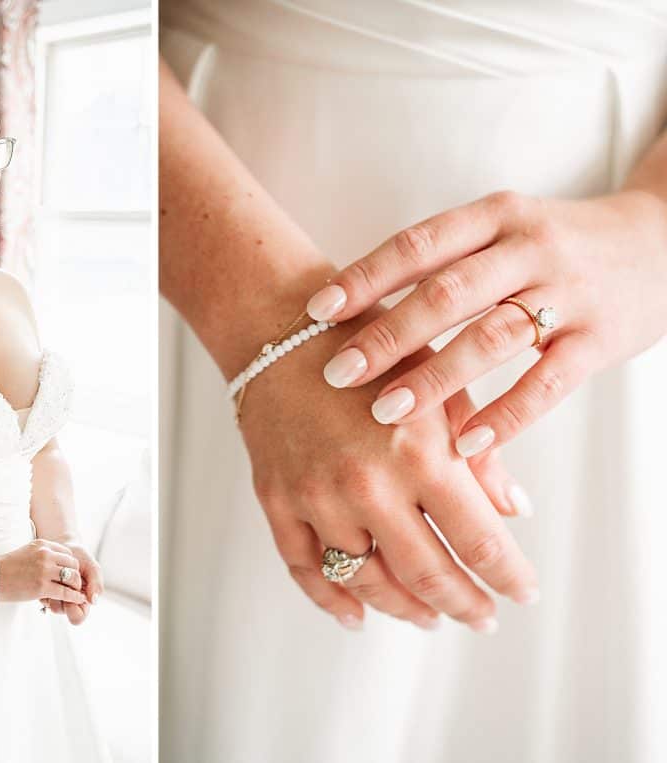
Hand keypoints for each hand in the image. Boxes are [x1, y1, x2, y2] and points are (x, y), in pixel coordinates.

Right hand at [0, 538, 88, 604]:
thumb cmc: (6, 567)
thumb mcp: (27, 552)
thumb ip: (42, 554)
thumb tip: (56, 563)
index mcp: (43, 545)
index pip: (68, 553)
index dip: (71, 565)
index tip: (71, 574)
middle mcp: (46, 555)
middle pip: (73, 564)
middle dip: (76, 575)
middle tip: (75, 585)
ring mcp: (44, 570)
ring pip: (72, 577)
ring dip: (76, 586)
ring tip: (76, 593)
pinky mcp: (42, 586)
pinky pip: (65, 592)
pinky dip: (74, 597)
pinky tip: (77, 600)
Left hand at [40, 537, 103, 624]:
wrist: (62, 544)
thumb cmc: (80, 555)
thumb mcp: (91, 566)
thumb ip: (95, 583)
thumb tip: (93, 601)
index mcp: (82, 599)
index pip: (77, 617)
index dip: (74, 609)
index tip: (74, 595)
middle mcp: (67, 600)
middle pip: (60, 611)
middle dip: (60, 597)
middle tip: (62, 581)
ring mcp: (54, 595)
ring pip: (48, 603)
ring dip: (51, 589)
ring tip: (55, 575)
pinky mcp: (43, 588)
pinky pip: (39, 592)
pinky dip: (43, 583)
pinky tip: (46, 572)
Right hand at [239, 305, 539, 631]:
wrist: (282, 329)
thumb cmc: (372, 351)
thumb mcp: (440, 387)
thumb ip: (481, 451)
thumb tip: (513, 510)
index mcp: (418, 453)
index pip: (479, 542)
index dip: (508, 578)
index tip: (522, 594)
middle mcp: (367, 484)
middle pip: (427, 575)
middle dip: (464, 604)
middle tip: (482, 618)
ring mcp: (316, 497)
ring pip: (367, 581)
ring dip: (406, 609)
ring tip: (430, 617)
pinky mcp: (277, 500)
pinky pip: (304, 568)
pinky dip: (331, 600)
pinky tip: (356, 616)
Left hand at [307, 190, 666, 456]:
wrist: (664, 243)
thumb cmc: (555, 249)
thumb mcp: (501, 235)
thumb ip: (442, 264)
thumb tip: (350, 311)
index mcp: (494, 217)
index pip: (417, 244)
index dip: (365, 277)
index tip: (316, 311)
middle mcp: (529, 248)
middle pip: (447, 292)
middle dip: (387, 335)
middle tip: (337, 372)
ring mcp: (568, 292)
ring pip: (491, 336)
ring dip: (434, 377)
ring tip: (385, 411)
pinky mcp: (601, 338)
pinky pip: (547, 381)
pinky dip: (505, 415)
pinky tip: (466, 442)